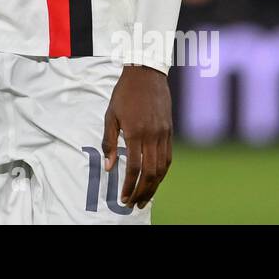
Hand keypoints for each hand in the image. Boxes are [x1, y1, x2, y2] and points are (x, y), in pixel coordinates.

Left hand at [102, 64, 171, 209]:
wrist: (146, 74)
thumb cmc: (124, 94)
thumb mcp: (110, 115)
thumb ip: (109, 142)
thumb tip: (108, 168)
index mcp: (135, 132)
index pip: (134, 167)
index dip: (129, 186)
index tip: (123, 198)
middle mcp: (152, 136)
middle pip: (150, 173)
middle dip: (142, 192)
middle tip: (134, 204)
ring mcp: (163, 134)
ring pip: (162, 168)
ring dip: (154, 186)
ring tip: (145, 198)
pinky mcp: (170, 132)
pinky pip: (168, 158)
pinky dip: (162, 173)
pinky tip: (155, 180)